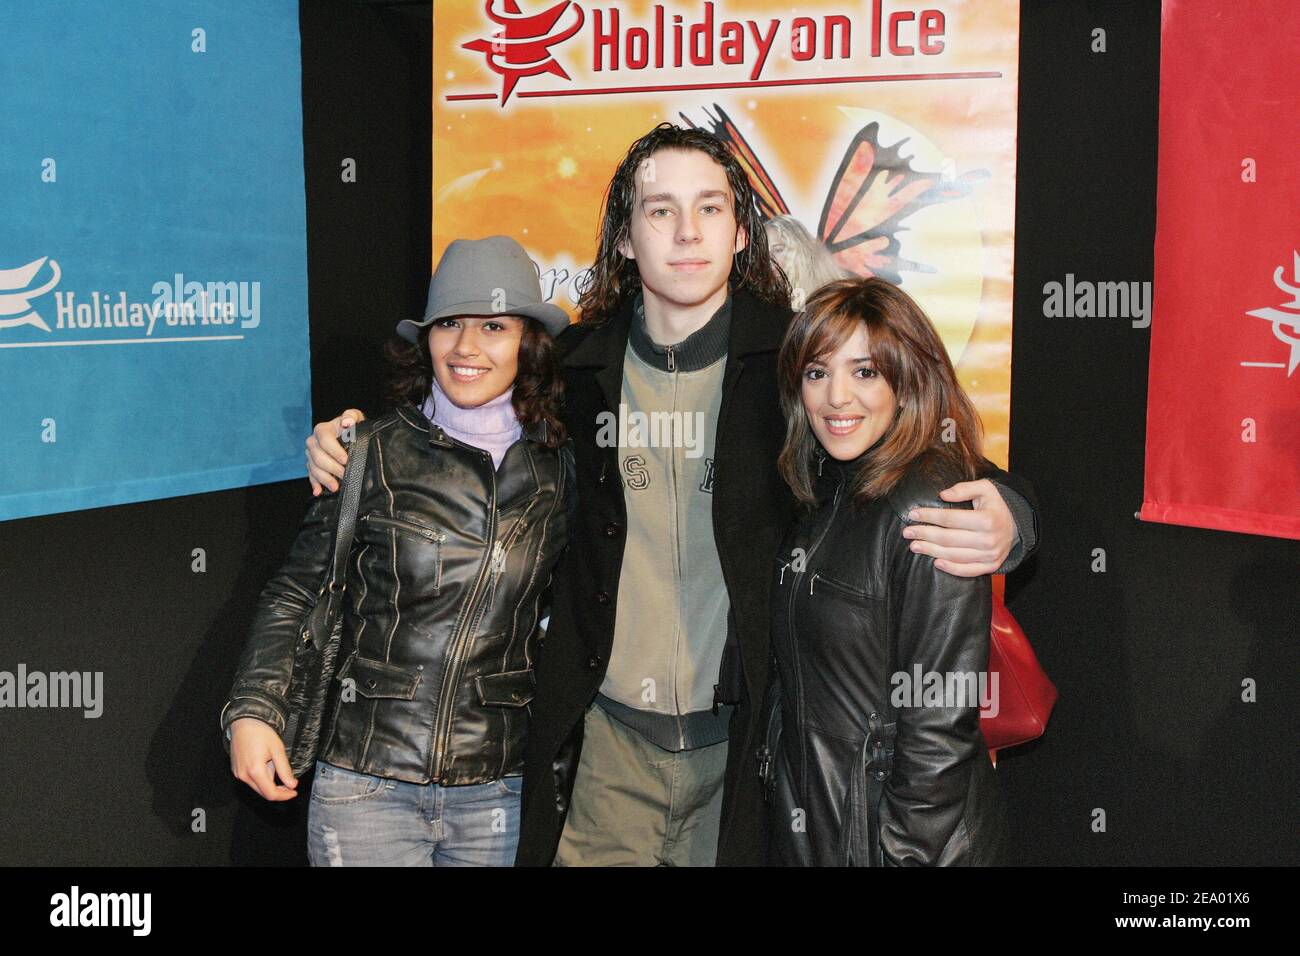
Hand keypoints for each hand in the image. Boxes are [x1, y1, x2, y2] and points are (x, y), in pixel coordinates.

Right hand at [230, 718, 298, 800]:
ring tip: (273, 763)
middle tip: (290, 782)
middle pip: (263, 793)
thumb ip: (285, 770)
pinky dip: (261, 777)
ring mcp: (238, 774)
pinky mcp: (236, 771)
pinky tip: (265, 763)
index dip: (284, 796)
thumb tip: (292, 785)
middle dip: (279, 790)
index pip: (271, 794)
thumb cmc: (261, 733)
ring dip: (269, 782)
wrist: (244, 723)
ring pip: (257, 787)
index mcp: (255, 771)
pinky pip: (250, 780)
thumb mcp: (278, 750)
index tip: (294, 792)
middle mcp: (244, 775)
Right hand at [306, 408, 365, 494]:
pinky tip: (318, 491)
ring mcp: (311, 454)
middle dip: (331, 467)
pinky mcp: (312, 465)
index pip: (324, 439)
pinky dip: (315, 484)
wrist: (348, 433)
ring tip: (335, 486)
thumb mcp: (355, 417)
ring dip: (324, 478)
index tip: (345, 460)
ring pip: (313, 468)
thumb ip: (351, 416)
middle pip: (318, 456)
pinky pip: (311, 475)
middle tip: (344, 474)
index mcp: (322, 430)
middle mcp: (313, 442)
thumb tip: (347, 422)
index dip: (334, 450)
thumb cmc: (352, 426)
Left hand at [901, 478, 1018, 577]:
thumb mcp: (986, 488)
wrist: (1017, 525)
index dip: (929, 516)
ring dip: (931, 551)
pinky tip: (935, 562)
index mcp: (987, 520)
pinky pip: (968, 571)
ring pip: (954, 555)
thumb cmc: (995, 505)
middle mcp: (989, 540)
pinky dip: (951, 568)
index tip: (913, 514)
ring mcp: (991, 555)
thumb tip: (942, 495)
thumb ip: (964, 489)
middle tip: (907, 532)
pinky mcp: (991, 566)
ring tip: (915, 545)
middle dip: (925, 534)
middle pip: (949, 539)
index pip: (951, 519)